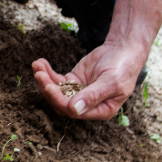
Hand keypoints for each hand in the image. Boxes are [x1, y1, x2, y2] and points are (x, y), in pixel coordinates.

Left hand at [32, 41, 147, 119]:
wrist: (123, 50)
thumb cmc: (123, 67)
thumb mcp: (111, 82)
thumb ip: (93, 96)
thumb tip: (75, 109)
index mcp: (100, 111)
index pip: (74, 111)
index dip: (59, 100)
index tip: (49, 87)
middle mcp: (87, 105)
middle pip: (61, 102)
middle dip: (48, 89)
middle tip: (39, 74)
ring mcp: (78, 93)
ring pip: (56, 91)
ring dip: (44, 80)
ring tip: (37, 66)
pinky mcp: (73, 81)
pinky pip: (57, 80)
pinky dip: (47, 72)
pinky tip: (40, 63)